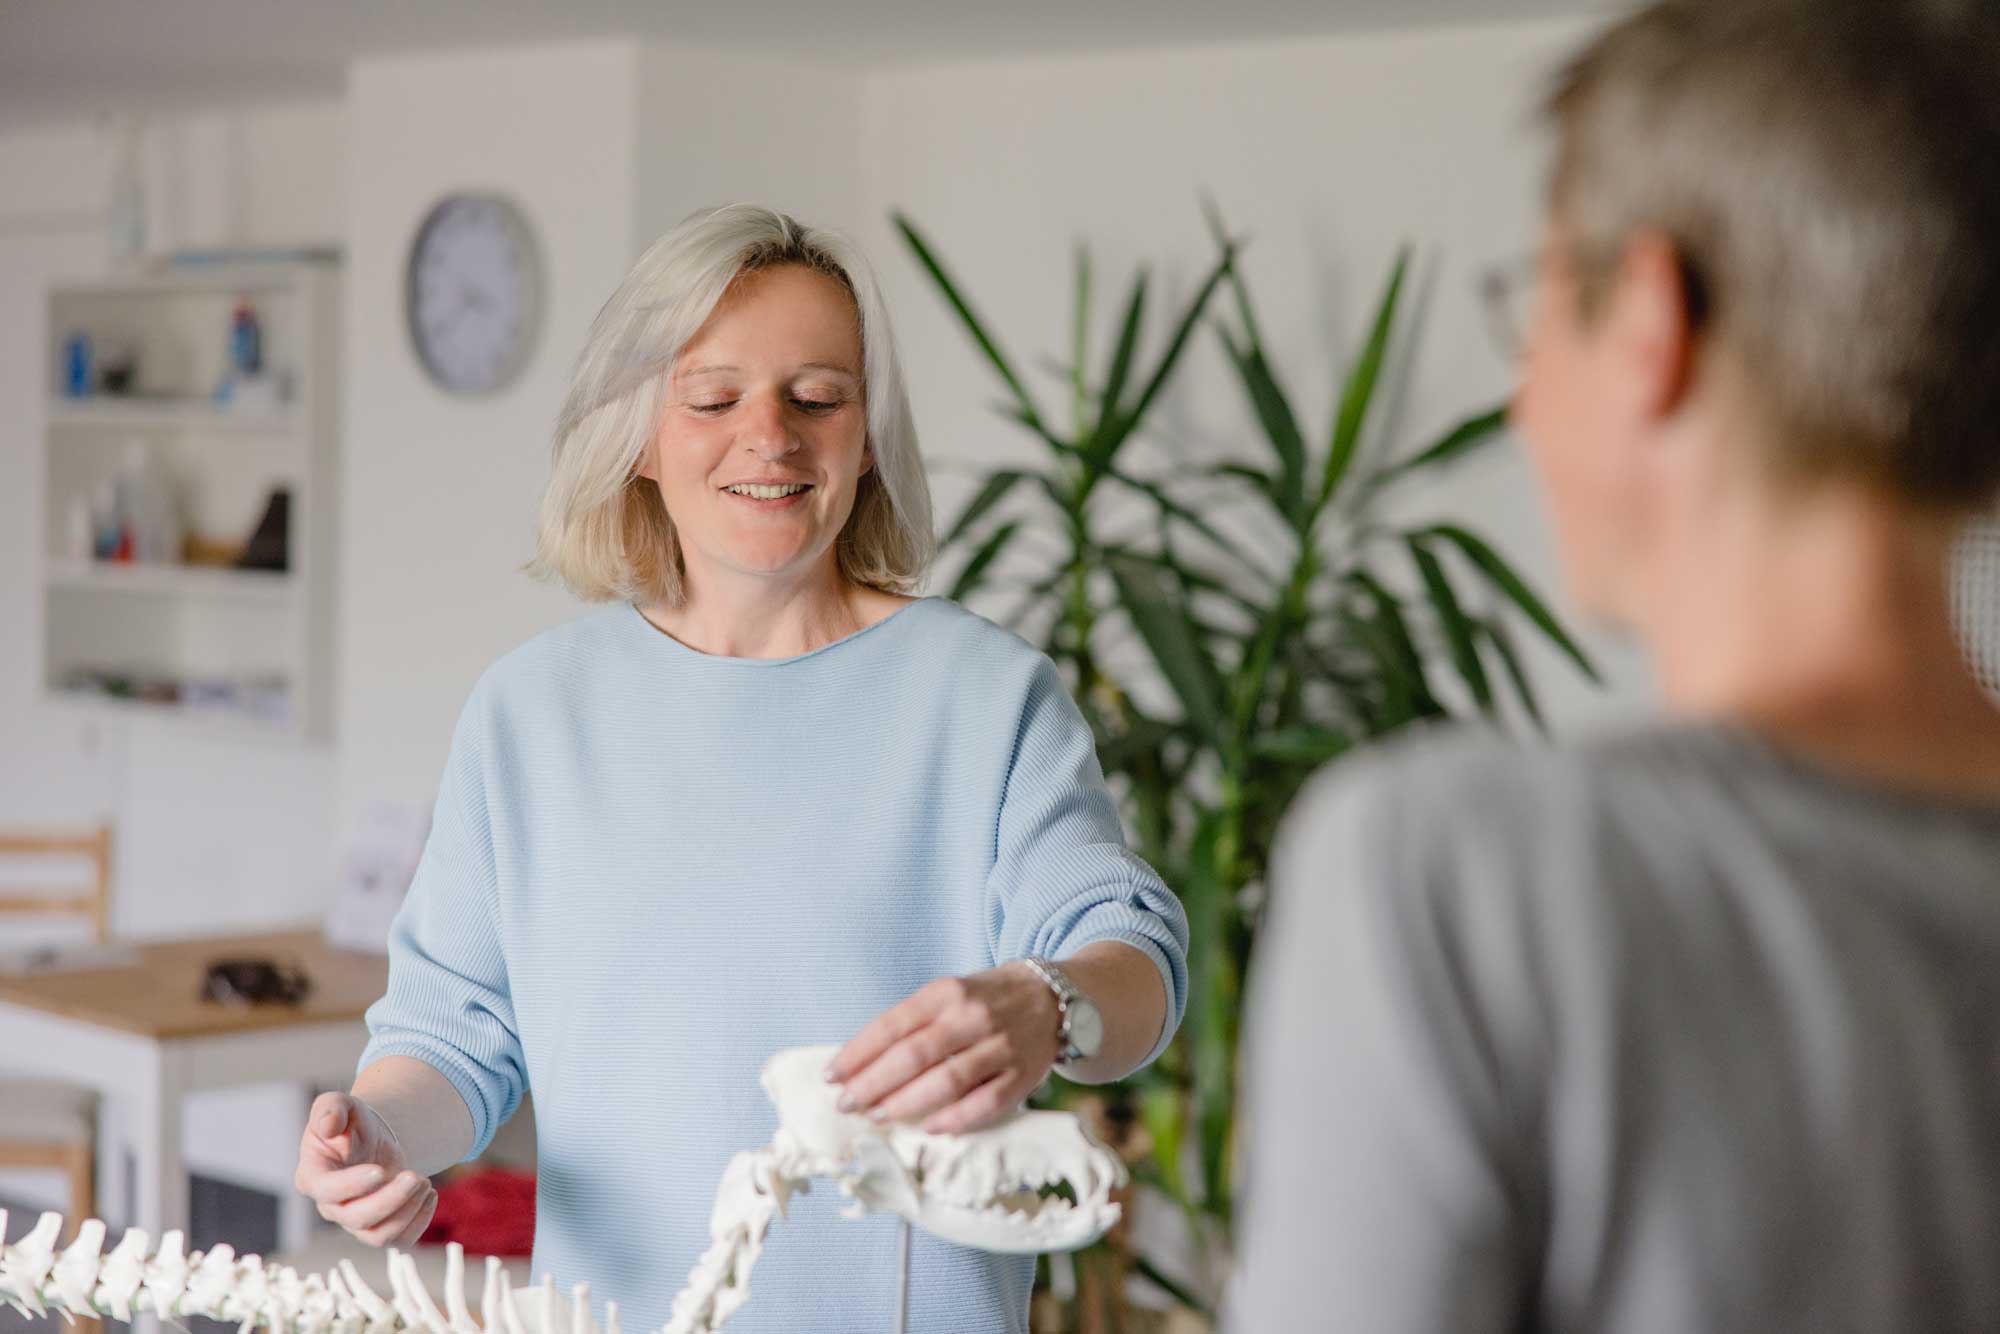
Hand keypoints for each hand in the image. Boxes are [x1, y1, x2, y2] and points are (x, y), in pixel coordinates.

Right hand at [294, 1092, 436, 1247]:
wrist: (372, 1138)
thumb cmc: (350, 1121)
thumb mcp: (339, 1103)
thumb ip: (330, 1108)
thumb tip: (328, 1124)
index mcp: (313, 1175)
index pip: (326, 1191)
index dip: (352, 1185)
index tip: (380, 1170)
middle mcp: (330, 1205)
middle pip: (356, 1219)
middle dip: (391, 1199)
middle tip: (416, 1176)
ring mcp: (354, 1221)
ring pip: (378, 1236)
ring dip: (407, 1212)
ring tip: (425, 1183)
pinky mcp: (379, 1227)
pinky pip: (398, 1241)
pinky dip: (419, 1222)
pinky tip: (430, 1195)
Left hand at [826, 963, 1060, 1133]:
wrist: (1052, 998)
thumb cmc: (984, 1000)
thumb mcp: (947, 994)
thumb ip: (912, 1023)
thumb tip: (861, 1064)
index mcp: (946, 992)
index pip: (892, 1025)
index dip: (858, 1053)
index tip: (832, 1076)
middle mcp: (973, 1016)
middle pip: (914, 1055)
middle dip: (873, 1084)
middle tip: (847, 1104)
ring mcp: (1000, 1046)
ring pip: (947, 1081)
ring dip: (906, 1103)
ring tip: (879, 1116)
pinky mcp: (1021, 1075)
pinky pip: (985, 1103)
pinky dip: (955, 1119)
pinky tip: (930, 1128)